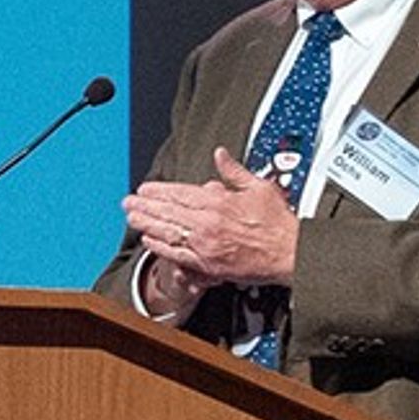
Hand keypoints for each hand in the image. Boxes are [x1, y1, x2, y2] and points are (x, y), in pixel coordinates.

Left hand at [122, 146, 301, 291]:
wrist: (291, 253)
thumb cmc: (278, 223)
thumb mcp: (259, 187)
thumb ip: (234, 171)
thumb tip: (220, 155)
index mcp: (217, 202)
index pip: (178, 194)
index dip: (157, 190)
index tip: (144, 188)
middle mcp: (207, 222)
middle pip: (167, 212)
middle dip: (144, 206)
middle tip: (127, 202)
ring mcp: (205, 244)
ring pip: (167, 232)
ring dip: (146, 224)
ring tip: (131, 218)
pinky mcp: (208, 263)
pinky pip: (177, 254)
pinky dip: (160, 247)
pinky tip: (148, 241)